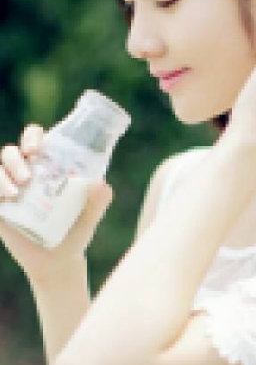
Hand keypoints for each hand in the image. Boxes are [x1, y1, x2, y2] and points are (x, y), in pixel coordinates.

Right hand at [0, 124, 112, 282]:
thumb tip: (101, 183)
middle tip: (27, 176)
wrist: (57, 262)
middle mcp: (28, 173)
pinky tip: (5, 200)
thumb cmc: (76, 231)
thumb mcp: (90, 216)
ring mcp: (11, 189)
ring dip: (3, 176)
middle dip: (15, 158)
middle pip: (13, 152)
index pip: (37, 139)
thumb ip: (99, 200)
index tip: (35, 149)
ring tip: (16, 194)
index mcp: (51, 166)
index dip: (33, 136)